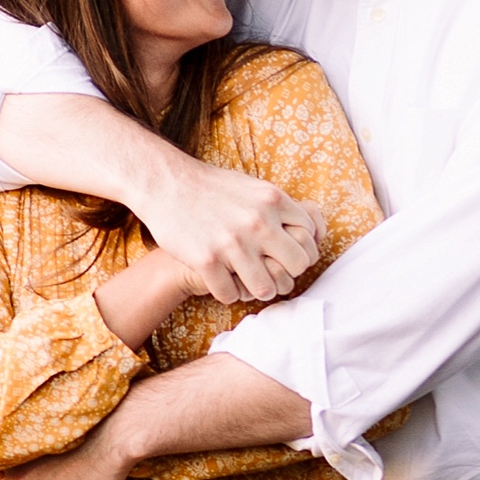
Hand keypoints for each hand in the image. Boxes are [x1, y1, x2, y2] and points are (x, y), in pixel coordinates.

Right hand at [142, 155, 325, 304]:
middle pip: (297, 265)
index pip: (310, 237)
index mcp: (273, 201)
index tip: (286, 254)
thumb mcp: (254, 187)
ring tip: (248, 282)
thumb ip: (281, 207)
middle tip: (271, 272)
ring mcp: (232, 243)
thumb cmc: (212, 188)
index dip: (301, 249)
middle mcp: (257, 222)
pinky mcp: (206, 260)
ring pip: (266, 289)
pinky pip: (231, 295)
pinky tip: (222, 281)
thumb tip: (312, 227)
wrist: (167, 184)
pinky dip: (228, 292)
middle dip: (286, 273)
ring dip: (258, 289)